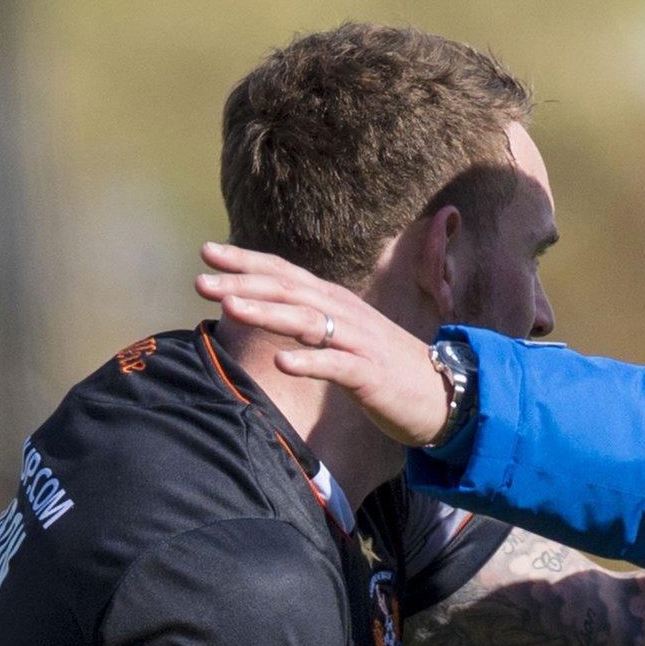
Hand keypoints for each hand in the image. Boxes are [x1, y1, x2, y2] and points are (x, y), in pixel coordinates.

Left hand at [194, 243, 451, 446]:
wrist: (444, 394)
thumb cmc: (384, 367)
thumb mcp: (343, 336)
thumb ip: (309, 320)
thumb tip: (268, 308)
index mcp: (333, 302)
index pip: (284, 272)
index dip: (246, 260)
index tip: (206, 251)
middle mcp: (343, 313)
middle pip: (288, 290)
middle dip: (242, 282)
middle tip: (200, 280)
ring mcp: (357, 342)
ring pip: (306, 321)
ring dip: (266, 313)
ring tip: (229, 308)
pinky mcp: (369, 374)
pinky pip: (336, 366)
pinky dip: (309, 362)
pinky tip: (281, 363)